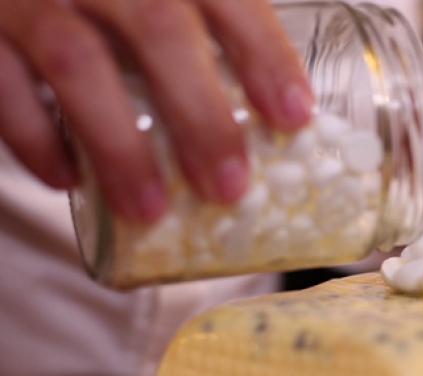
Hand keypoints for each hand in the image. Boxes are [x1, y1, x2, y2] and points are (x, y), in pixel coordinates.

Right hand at [0, 0, 312, 221]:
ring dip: (119, 146)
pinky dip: (36, 138)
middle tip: (228, 186)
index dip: (263, 52)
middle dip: (200, 114)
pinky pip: (2, 83)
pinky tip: (68, 181)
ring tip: (149, 210)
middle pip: (159, 29)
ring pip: (77, 61)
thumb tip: (275, 115)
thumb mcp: (153, 3)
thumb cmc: (105, 4)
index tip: (295, 115)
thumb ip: (197, 33)